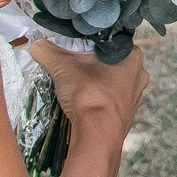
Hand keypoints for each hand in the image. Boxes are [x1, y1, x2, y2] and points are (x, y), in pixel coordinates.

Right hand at [30, 39, 148, 137]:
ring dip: (96, 85)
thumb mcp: (63, 67)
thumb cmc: (89, 95)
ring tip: (79, 87)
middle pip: (111, 64)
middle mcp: (139, 75)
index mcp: (133, 56)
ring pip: (112, 84)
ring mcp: (135, 97)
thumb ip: (48, 51)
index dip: (92, 44)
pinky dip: (99, 101)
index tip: (76, 50)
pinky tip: (86, 103)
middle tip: (75, 68)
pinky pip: (111, 102)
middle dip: (92, 66)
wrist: (98, 134)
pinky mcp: (127, 115)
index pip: (111, 42)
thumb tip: (36, 44)